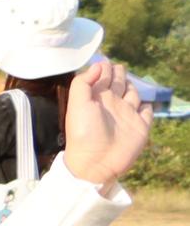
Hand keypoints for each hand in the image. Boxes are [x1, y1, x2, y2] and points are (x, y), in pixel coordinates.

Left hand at [62, 58, 152, 189]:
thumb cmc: (84, 133)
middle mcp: (112, 104)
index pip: (103, 77)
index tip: (105, 63)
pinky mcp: (140, 126)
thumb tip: (99, 65)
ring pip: (133, 93)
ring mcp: (127, 115)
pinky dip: (146, 106)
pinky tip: (142, 105)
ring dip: (132, 86)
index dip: (104, 68)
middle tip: (117, 70)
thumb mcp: (77, 104)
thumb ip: (83, 83)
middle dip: (119, 73)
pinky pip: (147, 112)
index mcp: (96, 98)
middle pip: (119, 82)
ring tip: (127, 84)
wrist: (95, 162)